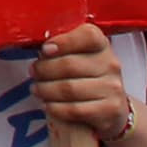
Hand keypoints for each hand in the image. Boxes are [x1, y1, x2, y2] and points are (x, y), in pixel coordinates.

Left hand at [30, 25, 133, 140]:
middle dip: (43, 70)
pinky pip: (75, 109)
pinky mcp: (111, 110)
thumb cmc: (85, 76)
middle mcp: (111, 64)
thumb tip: (43, 50)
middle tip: (33, 73)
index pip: (87, 36)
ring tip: (37, 89)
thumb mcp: (76, 56)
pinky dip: (56, 108)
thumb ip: (61, 48)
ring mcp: (113, 88)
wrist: (109, 108)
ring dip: (46, 90)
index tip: (45, 50)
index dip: (63, 42)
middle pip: (69, 65)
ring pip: (69, 89)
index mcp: (101, 44)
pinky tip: (48, 105)